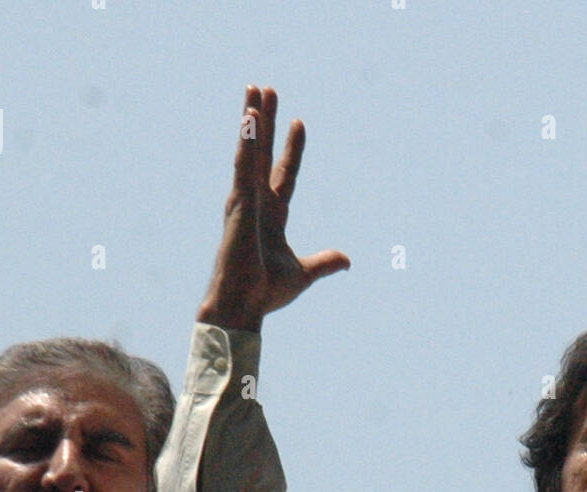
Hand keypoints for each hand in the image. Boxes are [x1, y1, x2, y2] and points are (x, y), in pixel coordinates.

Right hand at [199, 85, 348, 332]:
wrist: (245, 305)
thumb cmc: (266, 293)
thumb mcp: (304, 273)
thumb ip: (324, 262)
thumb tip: (347, 260)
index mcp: (272, 216)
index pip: (285, 174)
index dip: (292, 150)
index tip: (300, 123)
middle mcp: (256, 203)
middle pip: (262, 154)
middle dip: (266, 122)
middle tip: (268, 90)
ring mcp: (245, 201)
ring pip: (250, 152)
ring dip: (253, 121)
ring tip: (255, 90)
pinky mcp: (238, 204)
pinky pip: (243, 166)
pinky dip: (247, 142)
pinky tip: (250, 118)